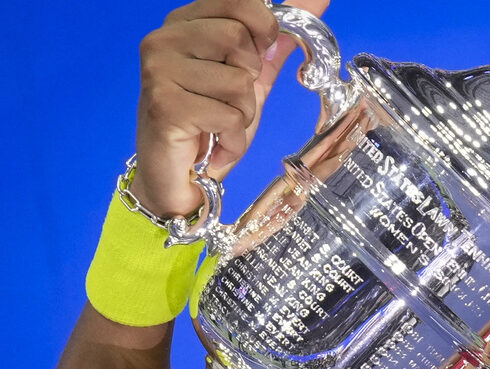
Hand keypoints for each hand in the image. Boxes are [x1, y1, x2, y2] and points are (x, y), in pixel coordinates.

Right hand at [131, 0, 329, 215]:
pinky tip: (214, 144)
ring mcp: (158, 70)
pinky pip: (229, 116)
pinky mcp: (164, 105)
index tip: (255, 59)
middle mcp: (164, 39)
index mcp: (185, 23)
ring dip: (242, 113)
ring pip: (238, 82)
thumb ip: (277, 40)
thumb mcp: (251, 77)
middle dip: (249, 80)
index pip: (239, 1)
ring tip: (219, 125)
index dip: (262, 31)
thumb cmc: (212, 124)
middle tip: (227, 101)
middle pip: (239, 39)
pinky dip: (233, 139)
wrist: (181, 177)